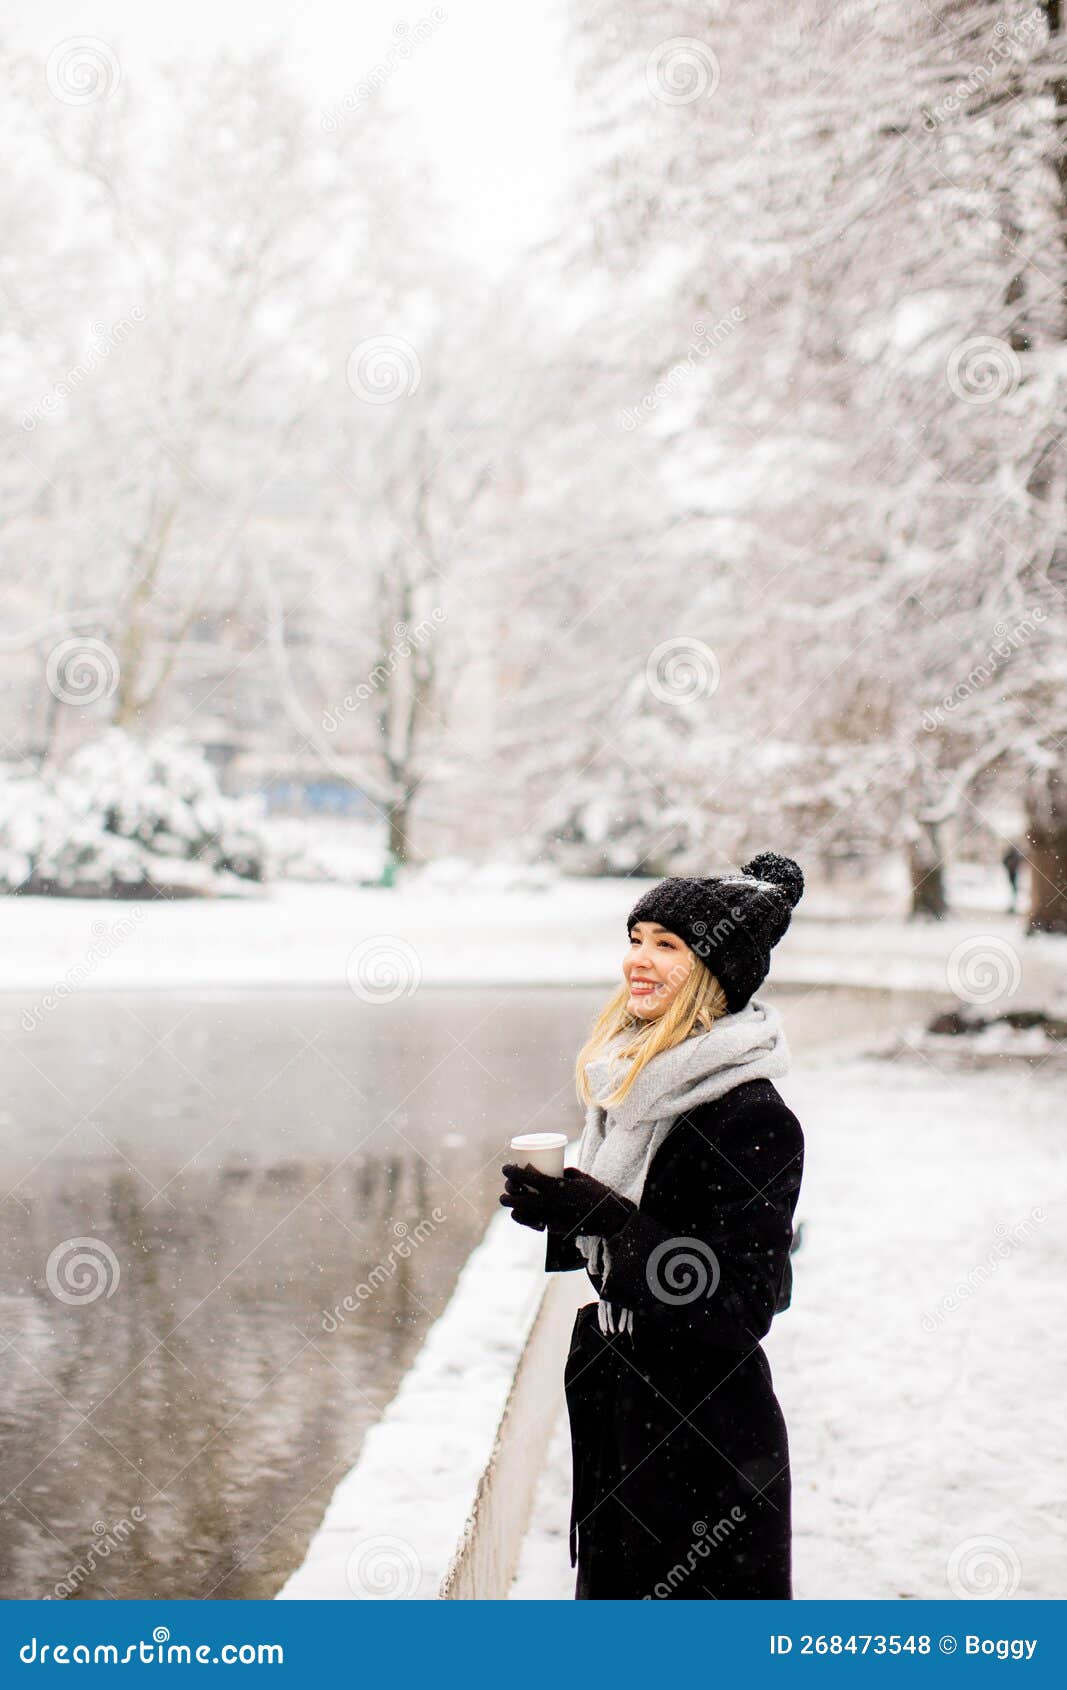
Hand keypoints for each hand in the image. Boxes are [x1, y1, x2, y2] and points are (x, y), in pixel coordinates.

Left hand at [499, 1163, 635, 1238]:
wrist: (608, 1216)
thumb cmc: (596, 1192)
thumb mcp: (580, 1176)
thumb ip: (564, 1173)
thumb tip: (552, 1170)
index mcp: (555, 1187)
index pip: (526, 1178)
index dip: (512, 1172)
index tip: (506, 1167)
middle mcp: (550, 1203)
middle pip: (519, 1198)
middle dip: (507, 1193)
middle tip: (506, 1188)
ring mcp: (551, 1217)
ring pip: (523, 1215)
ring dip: (513, 1208)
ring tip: (510, 1202)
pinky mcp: (554, 1228)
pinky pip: (534, 1224)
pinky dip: (525, 1219)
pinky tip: (521, 1214)